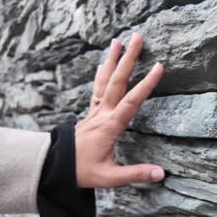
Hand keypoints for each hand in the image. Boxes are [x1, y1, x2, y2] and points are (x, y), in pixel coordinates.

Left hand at [75, 33, 164, 187]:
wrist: (55, 167)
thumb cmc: (82, 171)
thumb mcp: (110, 178)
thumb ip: (136, 174)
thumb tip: (161, 173)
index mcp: (110, 127)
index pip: (131, 101)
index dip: (146, 84)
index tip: (159, 67)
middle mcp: (102, 114)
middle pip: (117, 81)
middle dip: (128, 58)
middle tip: (137, 38)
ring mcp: (95, 111)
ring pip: (105, 80)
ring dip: (112, 60)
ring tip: (118, 41)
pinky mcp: (91, 113)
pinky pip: (98, 87)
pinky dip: (102, 72)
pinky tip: (104, 63)